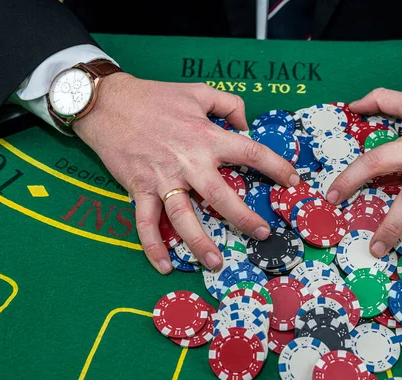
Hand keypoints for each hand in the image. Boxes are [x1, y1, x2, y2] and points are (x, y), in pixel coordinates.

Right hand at [73, 73, 299, 273]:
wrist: (108, 102)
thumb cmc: (155, 96)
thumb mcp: (198, 91)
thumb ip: (228, 104)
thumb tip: (246, 124)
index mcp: (206, 137)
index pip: (250, 153)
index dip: (276, 167)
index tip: (293, 180)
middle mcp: (188, 161)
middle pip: (222, 196)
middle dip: (245, 218)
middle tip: (262, 234)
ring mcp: (162, 178)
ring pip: (184, 217)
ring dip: (201, 243)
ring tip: (217, 264)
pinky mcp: (138, 188)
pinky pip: (146, 222)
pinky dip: (153, 246)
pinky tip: (164, 266)